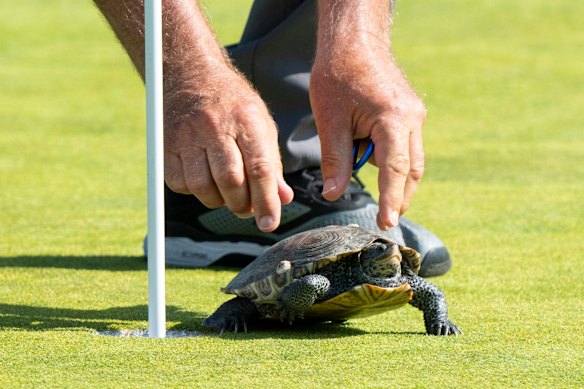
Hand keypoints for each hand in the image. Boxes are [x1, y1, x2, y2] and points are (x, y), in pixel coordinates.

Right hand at [164, 66, 292, 231]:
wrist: (190, 74)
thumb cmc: (233, 106)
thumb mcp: (260, 125)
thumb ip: (271, 164)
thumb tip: (282, 199)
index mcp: (246, 120)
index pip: (259, 169)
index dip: (266, 201)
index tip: (269, 223)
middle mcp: (214, 126)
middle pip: (230, 181)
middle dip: (242, 205)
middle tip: (247, 209)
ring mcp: (187, 134)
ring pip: (202, 186)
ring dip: (218, 201)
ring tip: (227, 195)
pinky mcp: (166, 144)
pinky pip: (179, 183)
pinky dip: (194, 192)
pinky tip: (204, 181)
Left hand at [310, 40, 425, 229]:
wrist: (353, 38)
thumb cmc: (338, 73)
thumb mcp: (330, 120)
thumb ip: (335, 160)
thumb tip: (333, 194)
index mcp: (394, 120)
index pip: (395, 171)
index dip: (391, 200)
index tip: (387, 224)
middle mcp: (411, 118)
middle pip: (411, 170)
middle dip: (399, 196)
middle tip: (385, 220)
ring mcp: (414, 114)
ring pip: (410, 159)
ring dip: (394, 177)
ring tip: (374, 188)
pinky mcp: (409, 111)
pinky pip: (405, 144)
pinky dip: (391, 159)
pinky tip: (372, 160)